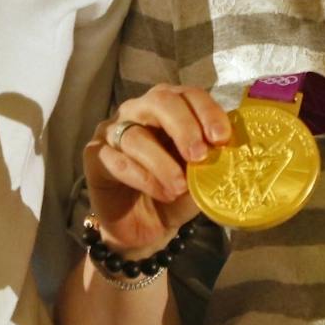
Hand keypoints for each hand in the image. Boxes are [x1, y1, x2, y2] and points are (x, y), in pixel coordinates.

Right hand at [84, 85, 228, 256]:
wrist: (145, 229)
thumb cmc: (175, 195)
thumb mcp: (201, 178)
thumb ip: (212, 162)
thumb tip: (229, 152)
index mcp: (170, 109)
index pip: (188, 95)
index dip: (207, 112)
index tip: (221, 138)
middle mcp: (139, 111)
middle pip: (160, 101)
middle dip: (183, 127)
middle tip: (199, 156)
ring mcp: (113, 131)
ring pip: (136, 135)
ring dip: (162, 163)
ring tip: (180, 188)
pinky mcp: (94, 156)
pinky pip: (116, 160)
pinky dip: (143, 177)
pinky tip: (162, 193)